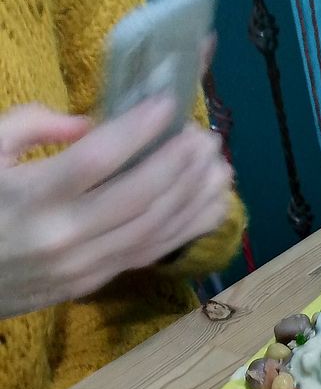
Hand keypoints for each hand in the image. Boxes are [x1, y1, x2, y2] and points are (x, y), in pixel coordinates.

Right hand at [0, 100, 232, 318]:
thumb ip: (30, 126)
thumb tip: (90, 125)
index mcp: (31, 196)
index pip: (97, 160)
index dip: (138, 131)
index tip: (169, 105)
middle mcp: (64, 236)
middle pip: (138, 198)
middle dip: (180, 165)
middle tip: (207, 137)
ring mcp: (83, 266)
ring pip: (153, 231)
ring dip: (193, 198)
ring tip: (221, 168)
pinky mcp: (94, 283)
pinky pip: (149, 254)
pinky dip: (185, 229)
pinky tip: (211, 207)